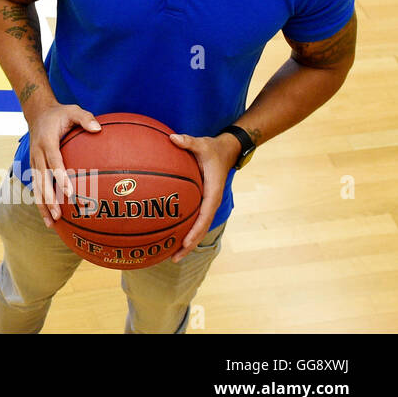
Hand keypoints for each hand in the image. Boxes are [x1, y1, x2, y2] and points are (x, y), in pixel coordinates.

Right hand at [27, 103, 99, 227]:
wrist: (37, 113)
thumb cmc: (59, 113)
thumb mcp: (73, 110)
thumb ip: (85, 118)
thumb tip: (98, 129)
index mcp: (47, 141)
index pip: (54, 161)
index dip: (60, 177)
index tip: (69, 192)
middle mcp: (37, 153)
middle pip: (42, 179)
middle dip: (49, 199)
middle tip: (58, 215)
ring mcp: (34, 161)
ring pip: (36, 186)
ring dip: (43, 205)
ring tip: (51, 223)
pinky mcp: (34, 166)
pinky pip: (36, 186)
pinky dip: (40, 201)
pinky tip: (48, 216)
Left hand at [167, 132, 240, 260]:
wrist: (226, 150)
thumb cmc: (213, 149)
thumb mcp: (203, 144)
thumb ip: (188, 142)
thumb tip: (173, 138)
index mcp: (212, 193)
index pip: (204, 216)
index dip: (195, 230)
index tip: (185, 242)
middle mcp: (210, 202)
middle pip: (200, 229)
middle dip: (188, 245)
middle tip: (173, 258)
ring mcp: (206, 204)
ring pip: (197, 227)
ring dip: (186, 242)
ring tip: (171, 256)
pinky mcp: (201, 202)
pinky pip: (193, 219)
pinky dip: (184, 230)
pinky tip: (171, 237)